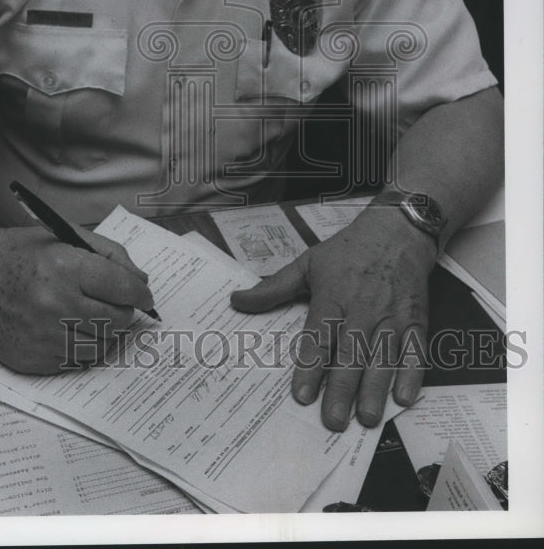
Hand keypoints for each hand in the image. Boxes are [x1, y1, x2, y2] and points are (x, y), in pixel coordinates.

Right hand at [0, 218, 154, 373]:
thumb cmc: (18, 253)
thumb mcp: (63, 236)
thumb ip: (108, 254)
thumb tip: (140, 281)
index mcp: (65, 268)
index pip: (123, 288)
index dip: (140, 293)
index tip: (143, 295)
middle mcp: (55, 305)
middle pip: (117, 320)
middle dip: (124, 312)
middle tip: (116, 304)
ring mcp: (43, 337)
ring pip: (102, 345)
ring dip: (106, 332)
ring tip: (94, 316)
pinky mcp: (33, 361)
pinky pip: (77, 362)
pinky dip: (82, 347)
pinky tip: (71, 329)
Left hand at [230, 204, 436, 430]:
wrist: (397, 231)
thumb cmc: (348, 251)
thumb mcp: (307, 263)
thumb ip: (273, 288)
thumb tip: (237, 301)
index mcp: (333, 296)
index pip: (319, 336)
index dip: (310, 366)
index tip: (301, 395)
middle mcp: (363, 309)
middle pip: (351, 353)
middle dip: (342, 388)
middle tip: (332, 420)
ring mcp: (392, 317)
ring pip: (383, 357)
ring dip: (375, 389)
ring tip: (366, 418)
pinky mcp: (416, 321)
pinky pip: (416, 351)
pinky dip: (412, 375)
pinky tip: (403, 398)